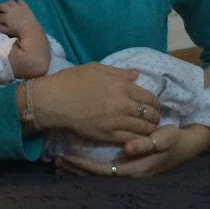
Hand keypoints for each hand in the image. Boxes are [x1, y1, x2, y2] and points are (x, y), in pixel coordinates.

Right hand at [20, 62, 160, 143]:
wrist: (54, 100)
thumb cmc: (71, 80)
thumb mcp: (96, 68)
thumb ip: (119, 72)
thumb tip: (137, 75)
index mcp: (121, 86)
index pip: (149, 97)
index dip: (155, 103)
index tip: (154, 106)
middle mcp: (122, 104)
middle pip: (150, 114)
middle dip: (155, 117)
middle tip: (153, 119)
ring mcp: (115, 122)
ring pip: (143, 129)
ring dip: (149, 130)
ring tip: (148, 130)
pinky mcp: (107, 136)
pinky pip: (130, 140)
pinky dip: (137, 140)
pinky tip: (137, 138)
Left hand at [55, 123, 209, 176]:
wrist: (186, 145)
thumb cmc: (174, 140)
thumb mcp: (165, 139)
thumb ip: (147, 143)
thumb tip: (127, 149)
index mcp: (136, 168)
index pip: (103, 171)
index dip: (84, 166)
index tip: (66, 158)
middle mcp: (129, 173)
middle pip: (96, 177)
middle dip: (76, 170)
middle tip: (56, 162)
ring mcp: (127, 171)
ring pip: (97, 175)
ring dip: (78, 170)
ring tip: (59, 163)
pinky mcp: (125, 166)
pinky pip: (101, 168)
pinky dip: (86, 166)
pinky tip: (74, 161)